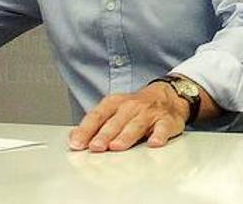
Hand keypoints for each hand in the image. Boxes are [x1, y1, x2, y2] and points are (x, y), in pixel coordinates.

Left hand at [68, 82, 186, 152]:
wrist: (169, 96)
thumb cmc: (137, 108)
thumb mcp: (114, 110)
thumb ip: (95, 124)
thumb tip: (74, 138)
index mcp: (116, 103)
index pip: (98, 115)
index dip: (86, 129)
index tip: (77, 143)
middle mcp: (132, 106)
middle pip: (116, 121)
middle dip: (105, 134)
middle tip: (96, 147)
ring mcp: (150, 113)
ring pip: (137, 125)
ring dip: (126, 136)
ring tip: (117, 146)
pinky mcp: (168, 121)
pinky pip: (163, 128)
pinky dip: (159, 135)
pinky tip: (154, 142)